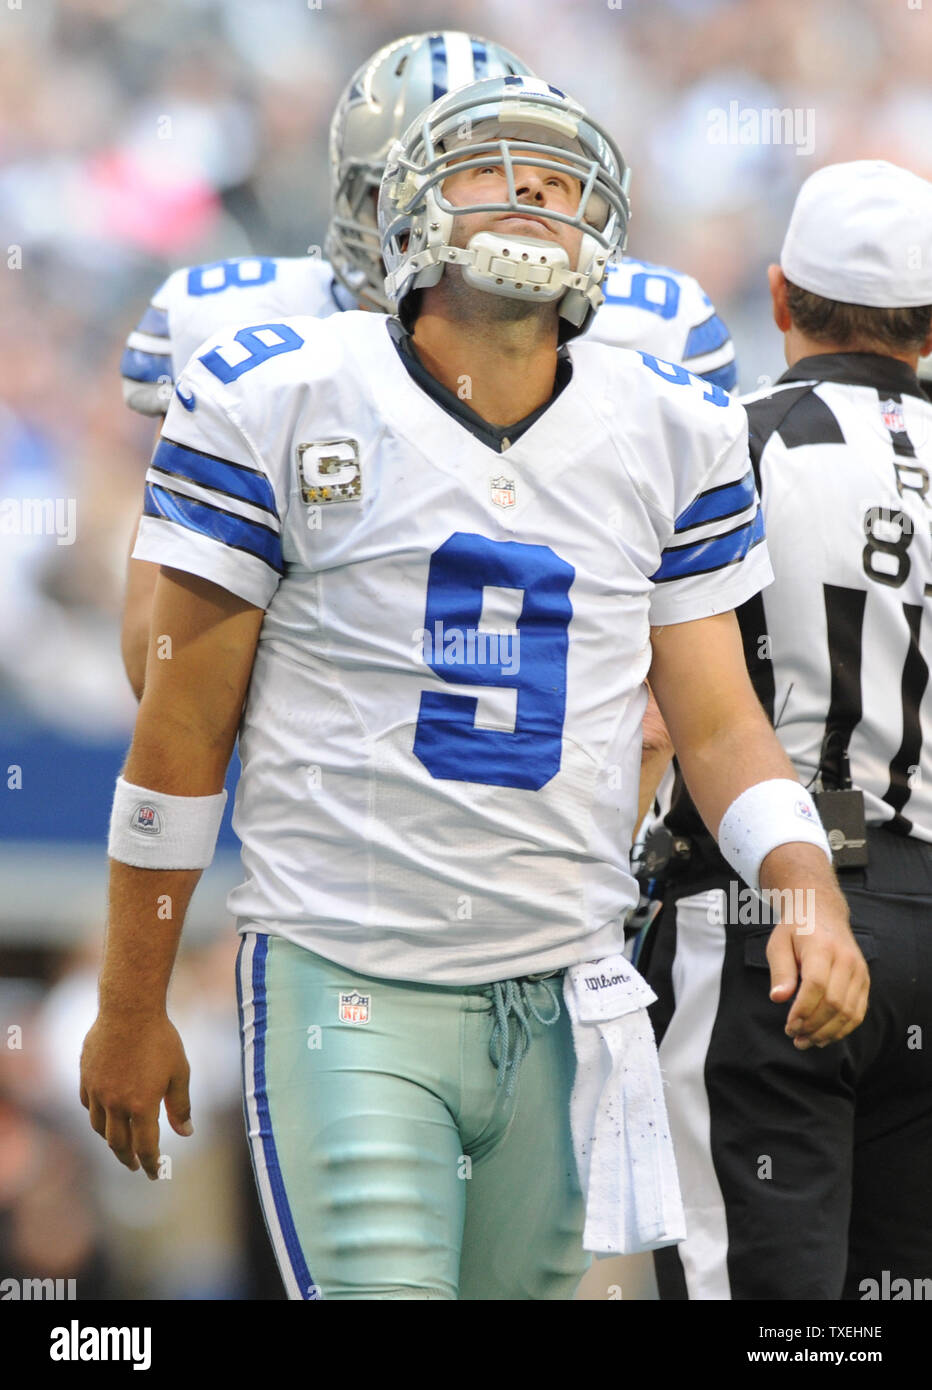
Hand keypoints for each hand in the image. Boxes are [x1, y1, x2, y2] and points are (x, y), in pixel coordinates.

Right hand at [80, 1011, 192, 1178]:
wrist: (128, 1009)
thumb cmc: (160, 1039)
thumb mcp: (180, 1072)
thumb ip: (181, 1105)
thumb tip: (186, 1133)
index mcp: (142, 1106)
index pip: (145, 1147)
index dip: (151, 1164)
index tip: (155, 1174)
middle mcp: (116, 1104)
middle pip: (119, 1143)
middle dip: (128, 1159)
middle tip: (135, 1166)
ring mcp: (97, 1091)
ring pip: (99, 1127)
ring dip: (111, 1140)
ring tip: (120, 1144)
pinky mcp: (86, 1077)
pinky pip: (89, 1105)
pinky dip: (97, 1116)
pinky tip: (105, 1115)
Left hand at [766, 897, 868, 1049]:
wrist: (822, 911)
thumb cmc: (796, 929)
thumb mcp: (779, 943)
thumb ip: (780, 970)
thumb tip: (778, 998)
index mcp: (822, 947)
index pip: (816, 985)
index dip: (803, 1010)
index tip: (789, 1025)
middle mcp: (846, 960)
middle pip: (834, 1002)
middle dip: (813, 1025)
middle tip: (794, 1036)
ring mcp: (859, 971)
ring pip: (849, 1011)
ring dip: (827, 1032)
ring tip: (806, 1041)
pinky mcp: (864, 980)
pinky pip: (858, 1012)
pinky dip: (842, 1029)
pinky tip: (824, 1036)